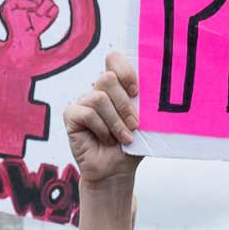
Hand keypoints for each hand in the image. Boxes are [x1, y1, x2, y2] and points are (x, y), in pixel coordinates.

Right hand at [64, 52, 142, 186]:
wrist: (116, 170)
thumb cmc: (130, 146)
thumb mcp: (144, 122)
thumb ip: (145, 104)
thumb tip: (157, 91)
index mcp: (116, 86)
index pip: (114, 59)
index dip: (125, 71)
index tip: (136, 92)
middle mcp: (98, 90)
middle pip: (107, 78)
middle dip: (124, 104)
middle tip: (134, 124)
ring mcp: (83, 101)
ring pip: (99, 98)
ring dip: (115, 122)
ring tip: (123, 137)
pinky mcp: (71, 115)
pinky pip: (87, 114)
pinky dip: (102, 129)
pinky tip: (106, 139)